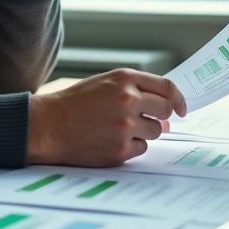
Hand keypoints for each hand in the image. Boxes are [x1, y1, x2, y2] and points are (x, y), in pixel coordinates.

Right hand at [27, 69, 187, 166]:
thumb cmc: (74, 104)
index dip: (178, 99)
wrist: (47, 126)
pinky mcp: (120, 149)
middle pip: (165, 111)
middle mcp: (128, 100)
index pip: (167, 87)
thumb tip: (166, 113)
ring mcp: (125, 126)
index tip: (182, 108)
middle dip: (160, 117)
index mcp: (124, 79)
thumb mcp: (104, 83)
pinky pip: (141, 149)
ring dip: (143, 132)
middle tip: (145, 120)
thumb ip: (135, 90)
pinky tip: (110, 140)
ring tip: (117, 129)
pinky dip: (131, 147)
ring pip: (155, 132)